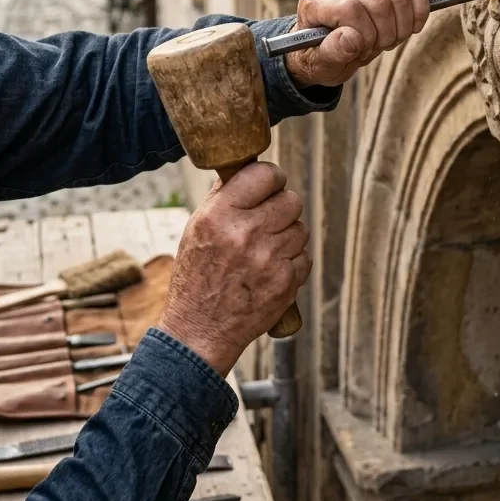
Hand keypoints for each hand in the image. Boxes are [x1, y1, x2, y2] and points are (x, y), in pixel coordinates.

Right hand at [157, 163, 310, 376]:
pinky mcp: (285, 282)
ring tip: (265, 250)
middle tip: (268, 220)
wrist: (198, 332)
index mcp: (220, 215)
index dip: (271, 178)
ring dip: (288, 237)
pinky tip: (271, 270)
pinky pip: (304, 257)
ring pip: (301, 229)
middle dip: (282, 208)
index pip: (265, 175)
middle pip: (291, 200)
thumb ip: (222, 197)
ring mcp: (268, 259)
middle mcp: (246, 234)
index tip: (268, 186)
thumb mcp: (196, 229)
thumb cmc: (195, 277)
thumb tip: (243, 168)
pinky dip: (292, 262)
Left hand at [284, 0, 429, 88]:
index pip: (351, 8)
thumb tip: (351, 38)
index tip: (361, 51)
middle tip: (375, 49)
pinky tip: (412, 27)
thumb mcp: (320, 64)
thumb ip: (331, 53)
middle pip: (379, 1)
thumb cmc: (322, 55)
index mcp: (315, 0)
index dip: (365, 34)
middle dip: (385, 34)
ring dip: (401, 26)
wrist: (329, 46)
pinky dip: (419, 8)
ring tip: (387, 41)